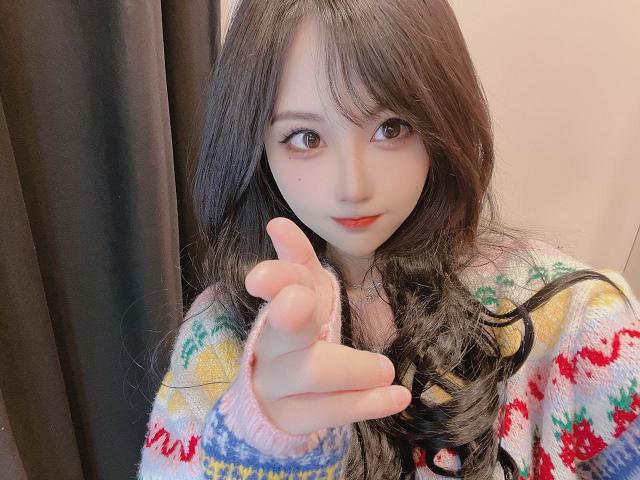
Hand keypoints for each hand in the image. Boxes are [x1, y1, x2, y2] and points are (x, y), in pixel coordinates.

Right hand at [244, 217, 411, 434]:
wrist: (273, 399)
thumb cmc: (301, 337)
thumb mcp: (306, 296)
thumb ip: (298, 261)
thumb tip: (278, 224)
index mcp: (279, 306)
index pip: (279, 283)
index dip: (277, 275)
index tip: (265, 271)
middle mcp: (271, 344)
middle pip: (281, 330)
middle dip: (290, 315)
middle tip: (300, 301)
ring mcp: (276, 384)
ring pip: (310, 373)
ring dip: (353, 368)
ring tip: (386, 368)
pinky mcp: (291, 418)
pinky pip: (327, 413)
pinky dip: (366, 404)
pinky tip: (397, 397)